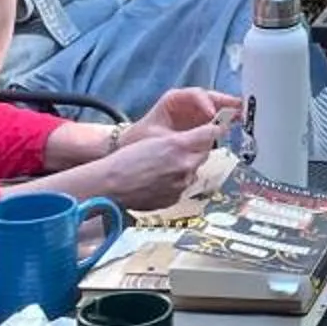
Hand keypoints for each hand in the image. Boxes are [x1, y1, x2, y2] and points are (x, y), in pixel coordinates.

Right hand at [93, 125, 217, 209]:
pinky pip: (184, 186)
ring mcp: (182, 184)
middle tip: (185, 146)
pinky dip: (178, 181)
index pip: (211, 133)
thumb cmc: (125, 161)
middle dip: (199, 148)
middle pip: (205, 152)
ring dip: (187, 166)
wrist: (109, 187)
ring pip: (194, 170)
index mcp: (179, 146)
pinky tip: (160, 179)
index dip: (214, 129)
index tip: (216, 127)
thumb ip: (182, 139)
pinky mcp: (176, 198)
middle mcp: (185, 165)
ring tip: (165, 165)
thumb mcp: (153, 140)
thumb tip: (203, 137)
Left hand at [129, 86, 236, 143]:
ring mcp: (196, 112)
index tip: (212, 114)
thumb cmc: (141, 139)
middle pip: (211, 98)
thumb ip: (182, 138)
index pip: (195, 95)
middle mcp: (188, 102)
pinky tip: (235, 125)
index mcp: (175, 99)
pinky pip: (216, 119)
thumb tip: (205, 139)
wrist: (132, 149)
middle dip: (226, 103)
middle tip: (240, 109)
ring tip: (242, 116)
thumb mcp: (160, 138)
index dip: (206, 102)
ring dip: (229, 111)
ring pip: (216, 107)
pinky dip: (226, 121)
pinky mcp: (200, 124)